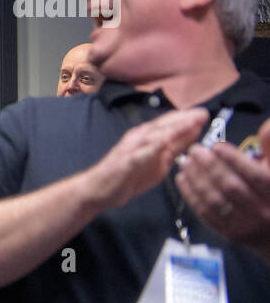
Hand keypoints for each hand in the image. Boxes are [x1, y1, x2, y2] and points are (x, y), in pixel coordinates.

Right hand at [87, 108, 208, 209]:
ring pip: (156, 134)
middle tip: (203, 114)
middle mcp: (140, 137)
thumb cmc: (127, 176)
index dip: (187, 118)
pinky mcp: (126, 161)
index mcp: (148, 137)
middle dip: (185, 119)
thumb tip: (193, 136)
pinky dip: (155, 146)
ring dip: (174, 127)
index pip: (170, 123)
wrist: (98, 189)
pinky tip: (167, 141)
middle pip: (165, 124)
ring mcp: (132, 147)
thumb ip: (174, 149)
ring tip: (191, 123)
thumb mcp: (158, 162)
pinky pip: (142, 152)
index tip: (205, 114)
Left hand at [175, 117, 269, 260]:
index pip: (254, 175)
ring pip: (214, 201)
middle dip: (210, 166)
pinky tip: (183, 179)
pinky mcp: (226, 232)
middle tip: (195, 150)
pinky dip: (191, 195)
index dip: (234, 159)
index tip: (217, 146)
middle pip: (230, 187)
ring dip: (196, 179)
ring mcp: (242, 224)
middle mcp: (260, 211)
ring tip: (186, 162)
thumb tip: (266, 126)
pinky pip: (204, 213)